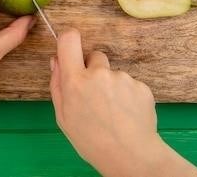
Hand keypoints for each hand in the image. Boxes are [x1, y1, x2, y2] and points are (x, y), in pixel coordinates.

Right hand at [50, 28, 196, 176]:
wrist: (130, 156)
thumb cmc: (91, 140)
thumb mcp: (63, 117)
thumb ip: (57, 84)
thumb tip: (55, 60)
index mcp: (75, 81)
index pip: (69, 39)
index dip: (69, 40)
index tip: (71, 48)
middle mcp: (99, 74)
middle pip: (95, 56)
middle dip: (93, 70)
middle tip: (95, 95)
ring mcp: (122, 78)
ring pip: (113, 73)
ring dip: (111, 85)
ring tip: (113, 111)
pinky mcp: (141, 85)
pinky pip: (130, 84)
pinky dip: (128, 95)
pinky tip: (126, 114)